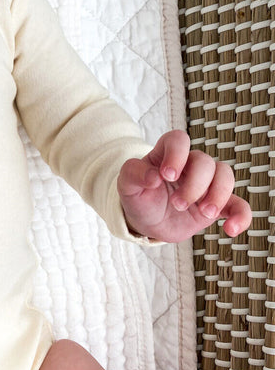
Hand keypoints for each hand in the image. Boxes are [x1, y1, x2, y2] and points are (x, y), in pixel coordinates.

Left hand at [118, 130, 251, 241]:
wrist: (147, 221)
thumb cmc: (138, 196)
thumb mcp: (126, 185)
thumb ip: (134, 174)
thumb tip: (153, 177)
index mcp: (167, 154)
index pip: (178, 139)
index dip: (177, 153)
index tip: (167, 175)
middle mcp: (190, 165)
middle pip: (205, 161)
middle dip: (194, 185)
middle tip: (178, 204)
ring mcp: (206, 184)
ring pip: (225, 175)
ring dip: (217, 195)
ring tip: (203, 213)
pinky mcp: (217, 205)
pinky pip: (239, 205)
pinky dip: (241, 216)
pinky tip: (230, 230)